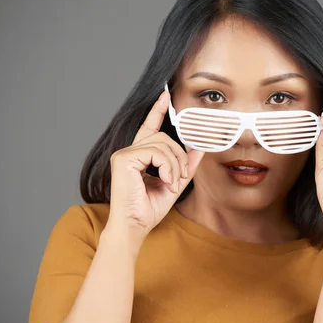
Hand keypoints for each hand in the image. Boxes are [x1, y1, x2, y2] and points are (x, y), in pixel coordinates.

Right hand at [105, 88, 204, 239]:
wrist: (134, 226)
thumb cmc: (148, 210)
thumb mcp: (174, 184)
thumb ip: (185, 166)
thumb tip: (198, 149)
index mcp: (138, 156)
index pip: (149, 128)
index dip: (157, 111)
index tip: (166, 96)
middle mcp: (128, 152)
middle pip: (164, 138)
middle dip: (179, 156)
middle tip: (180, 177)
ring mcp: (124, 154)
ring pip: (162, 144)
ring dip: (175, 165)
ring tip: (172, 183)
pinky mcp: (124, 159)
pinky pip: (156, 152)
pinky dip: (167, 167)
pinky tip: (165, 181)